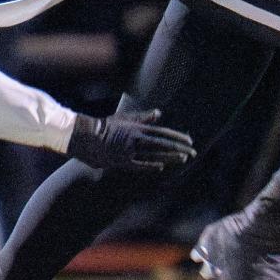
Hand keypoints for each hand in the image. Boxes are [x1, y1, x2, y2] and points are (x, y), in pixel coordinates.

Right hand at [67, 109, 195, 173]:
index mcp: (138, 127)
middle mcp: (136, 138)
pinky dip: (150, 165)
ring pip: (154, 154)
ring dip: (170, 157)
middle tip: (193, 152)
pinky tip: (161, 167)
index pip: (163, 132)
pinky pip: (138, 164)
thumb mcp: (125, 119)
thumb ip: (143, 117)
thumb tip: (159, 113)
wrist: (86, 136)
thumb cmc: (105, 126)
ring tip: (183, 159)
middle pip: (162, 143)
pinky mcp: (121, 160)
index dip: (177, 137)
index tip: (190, 140)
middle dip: (179, 148)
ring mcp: (129, 150)